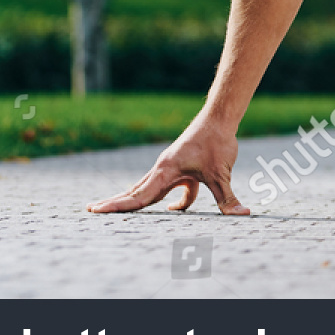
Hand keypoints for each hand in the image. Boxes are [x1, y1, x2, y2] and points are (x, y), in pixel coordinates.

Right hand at [87, 114, 249, 215]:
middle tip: (91, 210)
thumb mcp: (222, 174)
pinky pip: (170, 186)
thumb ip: (228, 198)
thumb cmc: (217, 143)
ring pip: (149, 188)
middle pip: (135, 191)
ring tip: (113, 209)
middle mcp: (162, 169)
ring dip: (134, 200)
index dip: (118, 206)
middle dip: (115, 202)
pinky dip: (171, 198)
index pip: (139, 195)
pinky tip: (177, 208)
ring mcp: (169, 167)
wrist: (219, 119)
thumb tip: (243, 215)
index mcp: (166, 171)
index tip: (97, 210)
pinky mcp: (180, 167)